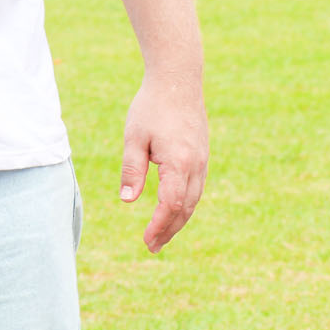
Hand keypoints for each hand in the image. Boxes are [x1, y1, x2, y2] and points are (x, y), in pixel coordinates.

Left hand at [119, 71, 206, 252]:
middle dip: (169, 230)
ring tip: (160, 236)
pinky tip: (172, 211)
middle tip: (151, 247)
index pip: (171, 205)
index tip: (146, 240)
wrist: (179, 82)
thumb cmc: (152, 107)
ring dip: (178, 221)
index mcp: (180, 163)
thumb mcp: (134, 137)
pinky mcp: (202, 157)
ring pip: (193, 201)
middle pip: (185, 209)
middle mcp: (197, 167)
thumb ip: (131, 170)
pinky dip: (184, 205)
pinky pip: (195, 189)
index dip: (159, 226)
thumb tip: (126, 200)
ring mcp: (203, 162)